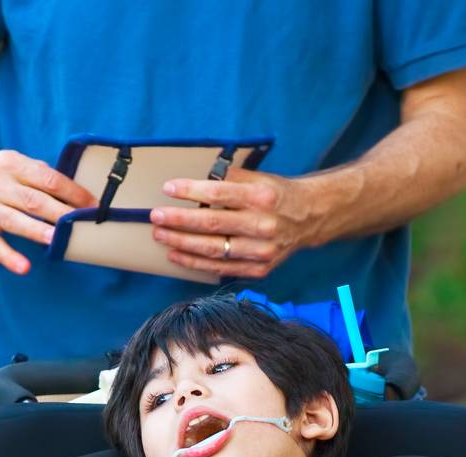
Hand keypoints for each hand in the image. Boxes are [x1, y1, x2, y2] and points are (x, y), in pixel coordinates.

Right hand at [0, 148, 95, 274]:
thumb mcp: (13, 163)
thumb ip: (39, 175)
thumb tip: (75, 194)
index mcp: (11, 163)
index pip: (48, 179)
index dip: (72, 192)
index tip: (93, 206)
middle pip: (34, 200)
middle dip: (62, 214)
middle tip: (84, 225)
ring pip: (15, 220)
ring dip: (38, 231)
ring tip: (59, 241)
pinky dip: (8, 256)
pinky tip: (24, 267)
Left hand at [148, 169, 323, 279]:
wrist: (309, 218)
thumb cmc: (276, 195)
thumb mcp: (259, 178)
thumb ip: (229, 179)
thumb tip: (194, 181)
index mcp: (262, 197)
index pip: (219, 192)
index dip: (191, 191)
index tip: (169, 188)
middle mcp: (263, 225)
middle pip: (212, 224)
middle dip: (179, 220)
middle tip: (156, 216)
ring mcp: (261, 251)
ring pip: (213, 250)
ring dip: (181, 244)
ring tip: (160, 235)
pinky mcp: (259, 269)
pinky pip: (220, 268)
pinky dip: (195, 263)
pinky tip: (176, 255)